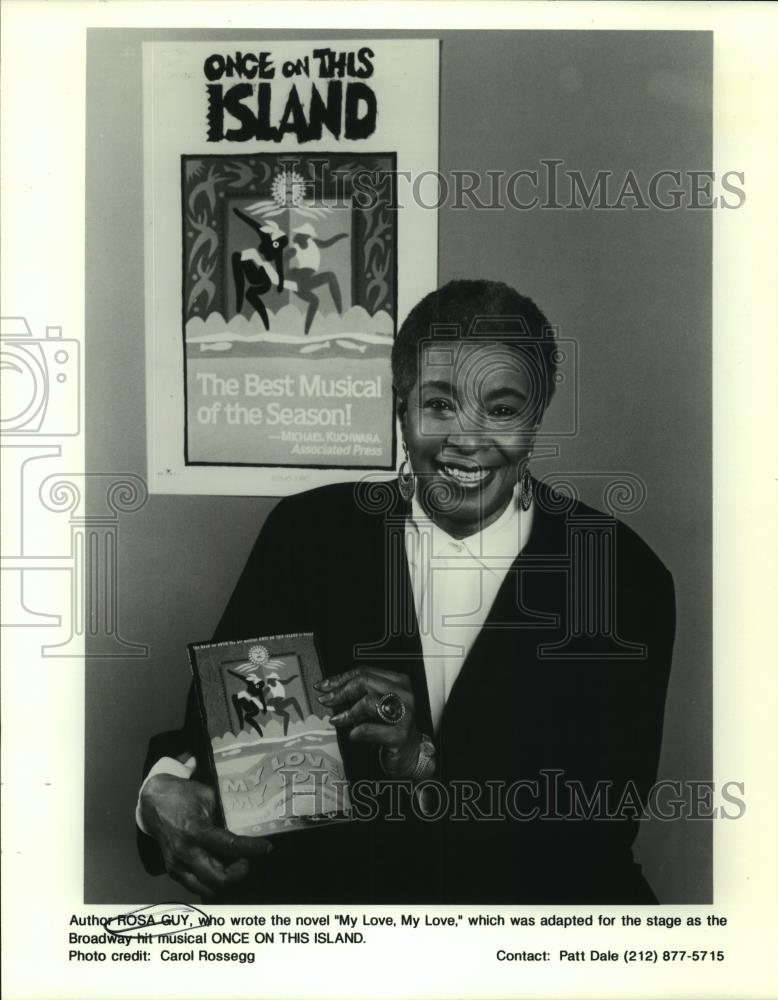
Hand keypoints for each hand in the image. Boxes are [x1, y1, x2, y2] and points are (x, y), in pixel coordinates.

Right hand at [139, 774, 272, 897]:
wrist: (153, 803)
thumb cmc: (183, 795)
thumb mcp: (209, 796)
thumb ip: (227, 813)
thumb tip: (250, 822)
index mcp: (196, 830)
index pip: (230, 847)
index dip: (252, 849)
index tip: (267, 847)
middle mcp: (185, 853)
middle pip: (219, 879)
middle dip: (240, 872)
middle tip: (249, 859)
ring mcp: (177, 865)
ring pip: (208, 889)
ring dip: (226, 880)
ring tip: (236, 864)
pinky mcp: (173, 871)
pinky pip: (196, 886)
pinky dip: (212, 882)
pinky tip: (220, 867)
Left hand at [315, 668, 420, 776]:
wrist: (411, 755)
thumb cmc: (391, 729)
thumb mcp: (374, 707)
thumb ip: (356, 697)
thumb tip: (331, 693)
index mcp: (398, 682)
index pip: (364, 671)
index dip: (340, 678)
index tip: (324, 685)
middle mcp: (403, 694)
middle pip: (365, 682)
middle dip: (340, 691)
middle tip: (325, 700)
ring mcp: (404, 714)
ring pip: (368, 702)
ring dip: (347, 712)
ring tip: (336, 720)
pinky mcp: (400, 734)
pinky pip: (369, 728)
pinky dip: (356, 731)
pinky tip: (352, 735)